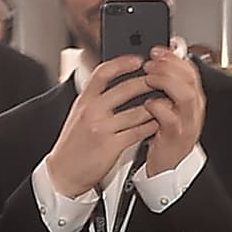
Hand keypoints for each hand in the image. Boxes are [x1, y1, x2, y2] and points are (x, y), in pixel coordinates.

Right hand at [46, 56, 160, 197]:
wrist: (63, 172)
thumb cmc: (74, 142)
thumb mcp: (79, 113)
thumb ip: (96, 97)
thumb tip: (117, 78)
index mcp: (84, 100)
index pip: (102, 73)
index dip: (122, 63)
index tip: (138, 59)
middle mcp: (92, 111)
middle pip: (126, 89)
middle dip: (149, 82)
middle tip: (164, 79)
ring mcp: (102, 128)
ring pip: (137, 111)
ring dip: (156, 105)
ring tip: (168, 100)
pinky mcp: (111, 146)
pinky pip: (139, 131)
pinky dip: (152, 125)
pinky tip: (159, 122)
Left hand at [141, 47, 206, 175]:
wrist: (168, 164)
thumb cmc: (165, 132)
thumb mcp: (169, 104)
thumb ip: (166, 84)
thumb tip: (156, 60)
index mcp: (192, 96)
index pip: (190, 69)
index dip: (173, 57)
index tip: (156, 50)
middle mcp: (193, 107)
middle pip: (190, 78)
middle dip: (169, 66)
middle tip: (150, 63)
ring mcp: (187, 121)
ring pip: (185, 95)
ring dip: (166, 82)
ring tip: (149, 78)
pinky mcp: (176, 135)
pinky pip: (171, 118)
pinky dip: (159, 107)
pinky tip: (149, 103)